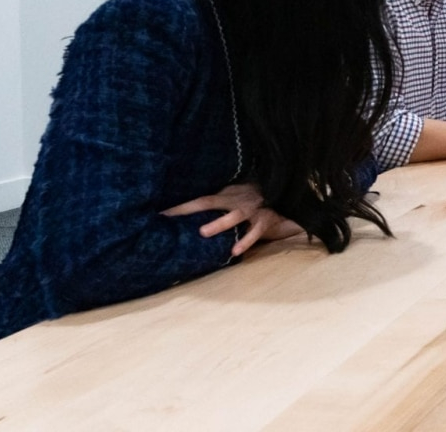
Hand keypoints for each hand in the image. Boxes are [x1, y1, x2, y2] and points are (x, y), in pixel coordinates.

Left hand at [163, 182, 302, 256]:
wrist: (286, 195)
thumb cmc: (254, 200)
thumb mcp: (235, 196)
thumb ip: (218, 203)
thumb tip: (189, 216)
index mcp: (227, 193)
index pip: (199, 198)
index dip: (180, 205)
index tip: (159, 212)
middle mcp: (237, 199)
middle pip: (209, 201)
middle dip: (189, 208)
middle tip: (169, 216)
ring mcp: (252, 209)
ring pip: (234, 215)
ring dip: (218, 223)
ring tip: (203, 232)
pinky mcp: (265, 220)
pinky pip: (254, 232)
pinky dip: (244, 242)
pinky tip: (234, 253)